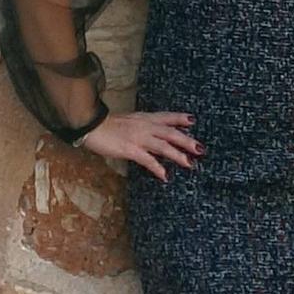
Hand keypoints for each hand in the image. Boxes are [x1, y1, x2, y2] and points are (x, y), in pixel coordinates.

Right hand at [81, 111, 203, 181]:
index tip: (193, 121)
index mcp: (145, 118)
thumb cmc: (108, 125)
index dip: (180, 118)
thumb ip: (142, 125)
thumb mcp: (129, 121)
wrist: (92, 126)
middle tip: (201, 149)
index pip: (166, 117)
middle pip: (171, 132)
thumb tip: (152, 132)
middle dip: (187, 141)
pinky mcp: (131, 149)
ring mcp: (139, 138)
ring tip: (190, 163)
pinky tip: (165, 176)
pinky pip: (148, 160)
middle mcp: (145, 126)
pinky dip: (158, 168)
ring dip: (178, 155)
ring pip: (164, 146)